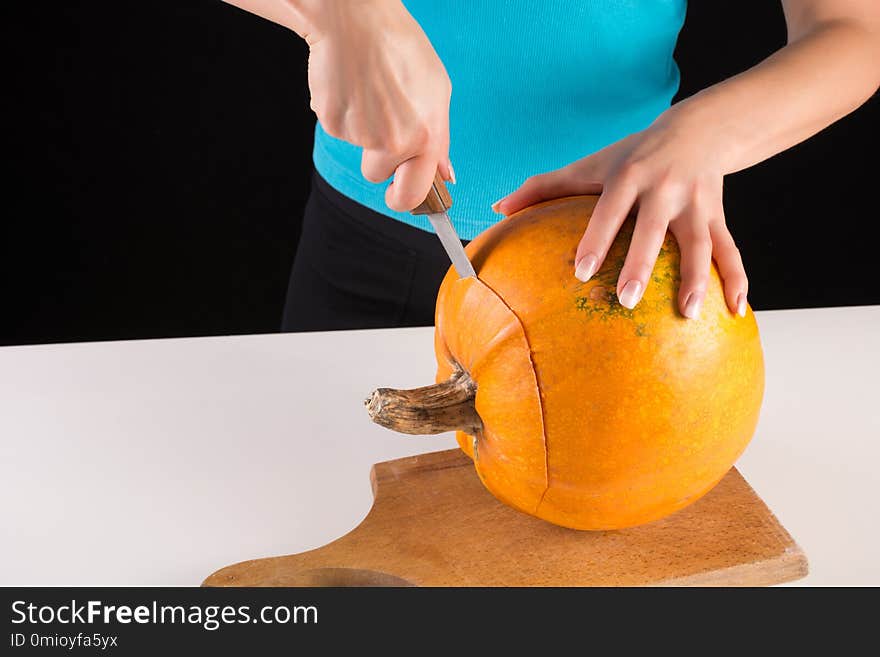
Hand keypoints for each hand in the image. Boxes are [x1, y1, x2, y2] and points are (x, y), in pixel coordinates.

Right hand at [307, 0, 452, 210]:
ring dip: (363, 131)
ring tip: (371, 94)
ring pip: (359, 148)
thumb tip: (444, 175)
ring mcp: (361, 135)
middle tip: (381, 147)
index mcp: (426, 136)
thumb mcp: (436, 91)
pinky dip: (345, 113)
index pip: (415, 193)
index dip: (406, 198)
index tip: (402, 195)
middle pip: (379, 177)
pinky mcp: (333, 123)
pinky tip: (353, 86)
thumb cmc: (399, 47)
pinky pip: (341, 130)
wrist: (355, 19)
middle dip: (380, 171)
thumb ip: (440, 138)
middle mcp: (394, 141)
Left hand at [492, 109, 747, 318]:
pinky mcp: (719, 216)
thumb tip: (498, 208)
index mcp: (630, 176)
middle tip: (626, 300)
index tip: (581, 272)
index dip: (596, 238)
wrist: (699, 130)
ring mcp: (696, 204)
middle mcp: (665, 189)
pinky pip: (730, 250)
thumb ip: (544, 186)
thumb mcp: (590, 164)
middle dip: (642, 263)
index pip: (610, 209)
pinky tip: (735, 312)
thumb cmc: (632, 154)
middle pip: (654, 229)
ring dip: (698, 278)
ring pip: (700, 243)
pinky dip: (737, 281)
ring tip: (690, 313)